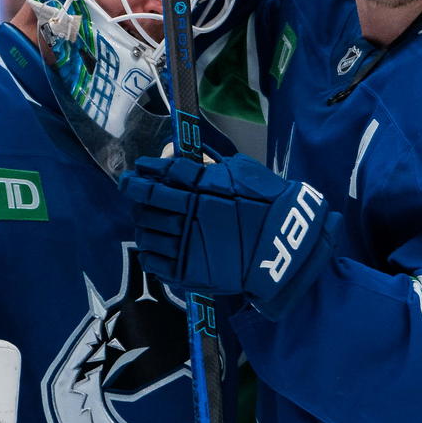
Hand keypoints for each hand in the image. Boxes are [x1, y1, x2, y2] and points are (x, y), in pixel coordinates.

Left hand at [121, 152, 336, 317]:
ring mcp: (187, 244)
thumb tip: (174, 151)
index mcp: (201, 187)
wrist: (286, 244)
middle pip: (147, 204)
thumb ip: (205, 161)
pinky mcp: (189, 271)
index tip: (136, 173)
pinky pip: (154, 261)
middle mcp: (190, 214)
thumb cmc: (266, 201)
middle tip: (136, 194)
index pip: (159, 176)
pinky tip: (152, 245)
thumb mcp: (239, 169)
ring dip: (141, 223)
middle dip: (136, 196)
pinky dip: (148, 251)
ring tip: (144, 220)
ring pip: (146, 232)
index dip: (142, 174)